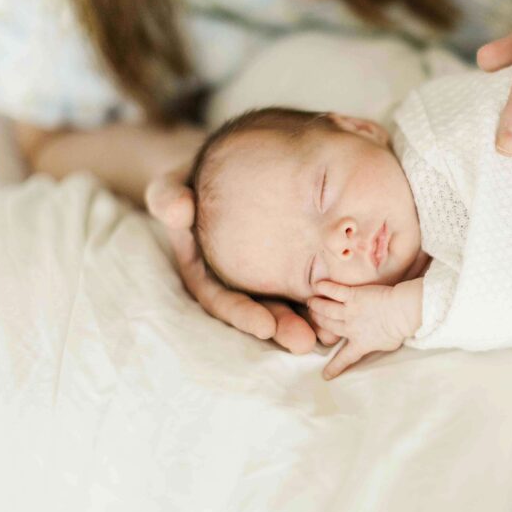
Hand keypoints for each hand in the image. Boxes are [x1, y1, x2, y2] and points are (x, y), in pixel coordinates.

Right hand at [145, 164, 337, 352]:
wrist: (225, 169)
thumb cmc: (194, 180)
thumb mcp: (175, 185)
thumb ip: (168, 195)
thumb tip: (174, 209)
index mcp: (205, 273)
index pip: (223, 301)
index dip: (242, 314)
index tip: (263, 326)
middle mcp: (237, 280)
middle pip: (260, 309)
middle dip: (282, 326)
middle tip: (304, 341)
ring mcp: (265, 274)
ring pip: (287, 301)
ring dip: (306, 320)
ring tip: (328, 335)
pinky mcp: (291, 261)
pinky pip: (307, 279)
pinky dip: (322, 293)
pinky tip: (344, 302)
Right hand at [308, 278, 423, 379]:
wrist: (402, 312)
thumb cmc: (399, 329)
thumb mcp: (387, 346)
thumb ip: (375, 345)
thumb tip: (374, 344)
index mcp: (360, 344)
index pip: (344, 359)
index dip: (334, 368)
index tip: (325, 375)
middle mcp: (351, 328)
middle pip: (329, 325)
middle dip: (318, 322)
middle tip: (313, 316)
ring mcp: (351, 311)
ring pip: (327, 309)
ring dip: (317, 306)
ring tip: (310, 303)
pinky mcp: (354, 295)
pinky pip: (336, 291)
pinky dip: (325, 288)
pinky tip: (317, 285)